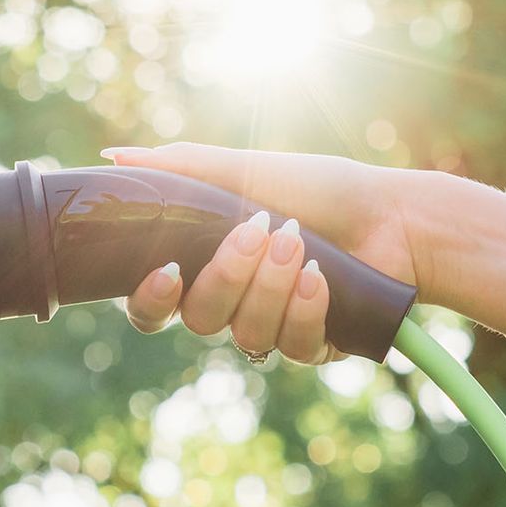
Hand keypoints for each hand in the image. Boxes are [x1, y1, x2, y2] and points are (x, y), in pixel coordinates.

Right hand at [106, 142, 424, 365]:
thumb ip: (178, 169)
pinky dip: (306, 310)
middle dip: (227, 276)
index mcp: (204, 267)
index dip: (151, 299)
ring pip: (245, 335)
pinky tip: (322, 279)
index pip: (154, 306)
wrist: (393, 214)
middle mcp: (232, 304)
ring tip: (301, 244)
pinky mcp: (312, 347)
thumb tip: (112, 158)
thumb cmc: (318, 189)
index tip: (169, 271)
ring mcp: (271, 328)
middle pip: (199, 319)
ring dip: (272, 286)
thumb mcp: (243, 171)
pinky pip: (292, 348)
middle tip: (260, 232)